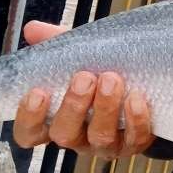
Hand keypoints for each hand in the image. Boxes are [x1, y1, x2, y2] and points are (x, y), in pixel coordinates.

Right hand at [12, 21, 154, 159]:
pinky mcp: (135, 143)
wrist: (143, 83)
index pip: (29, 133)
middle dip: (73, 106)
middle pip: (64, 135)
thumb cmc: (99, 72)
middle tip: (84, 78)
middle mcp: (78, 136)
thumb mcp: (77, 56)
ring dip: (105, 108)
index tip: (38, 92)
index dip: (29, 118)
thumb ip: (55, 45)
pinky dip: (136, 119)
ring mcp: (106, 144)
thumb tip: (32, 28)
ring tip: (111, 79)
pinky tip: (136, 97)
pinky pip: (135, 139)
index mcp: (56, 119)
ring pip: (100, 137)